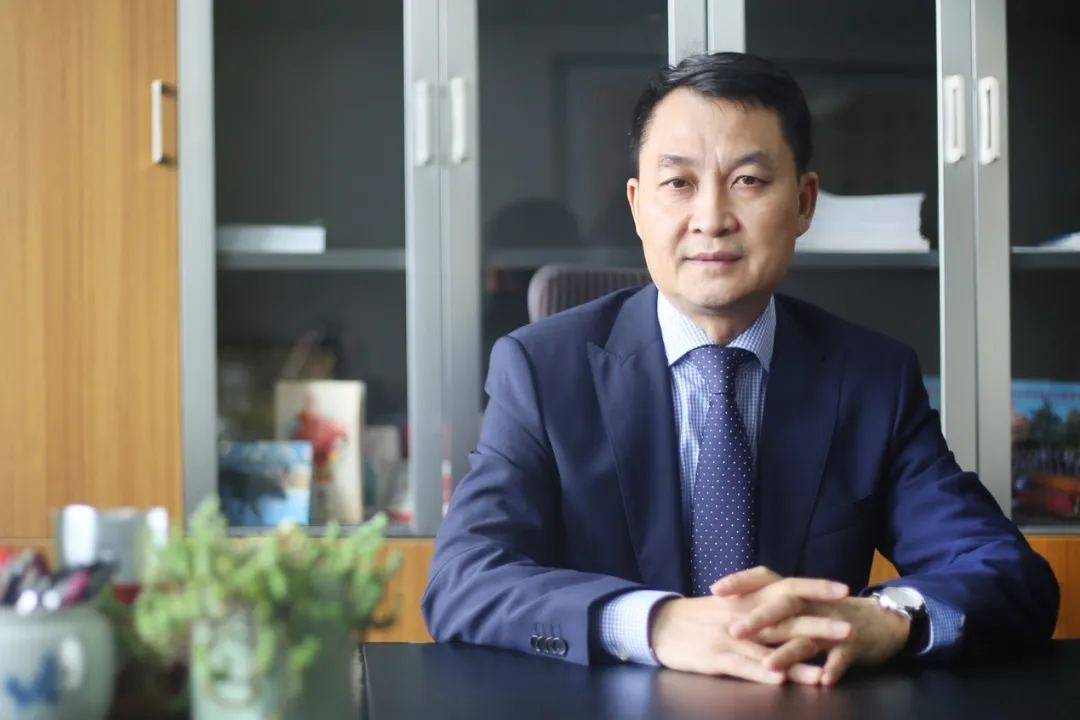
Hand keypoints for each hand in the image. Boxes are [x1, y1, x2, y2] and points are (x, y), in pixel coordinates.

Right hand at [649, 576, 850, 684]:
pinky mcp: (716, 657)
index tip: (845, 590)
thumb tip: (790, 603)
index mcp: (748, 597)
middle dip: (820, 624)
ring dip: (799, 659)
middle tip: (850, 628)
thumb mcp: (729, 602)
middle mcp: (743, 614)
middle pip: (786, 617)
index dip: (816, 588)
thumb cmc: (697, 616)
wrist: (659, 624)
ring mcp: (730, 636)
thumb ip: (759, 603)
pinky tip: (780, 679)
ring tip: (824, 671)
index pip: (787, 587)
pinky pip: (743, 665)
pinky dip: (762, 671)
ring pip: (770, 647)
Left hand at [714, 567, 910, 684]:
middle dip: (759, 618)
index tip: (715, 589)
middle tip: (734, 631)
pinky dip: (833, 668)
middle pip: (783, 605)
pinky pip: (842, 657)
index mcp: (796, 592)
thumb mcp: (800, 604)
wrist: (881, 621)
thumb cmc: (829, 614)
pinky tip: (822, 680)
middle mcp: (812, 604)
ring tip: (768, 665)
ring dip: (789, 652)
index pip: (765, 578)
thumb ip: (769, 604)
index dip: (741, 582)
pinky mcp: (854, 644)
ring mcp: (833, 623)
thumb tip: (728, 604)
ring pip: (808, 636)